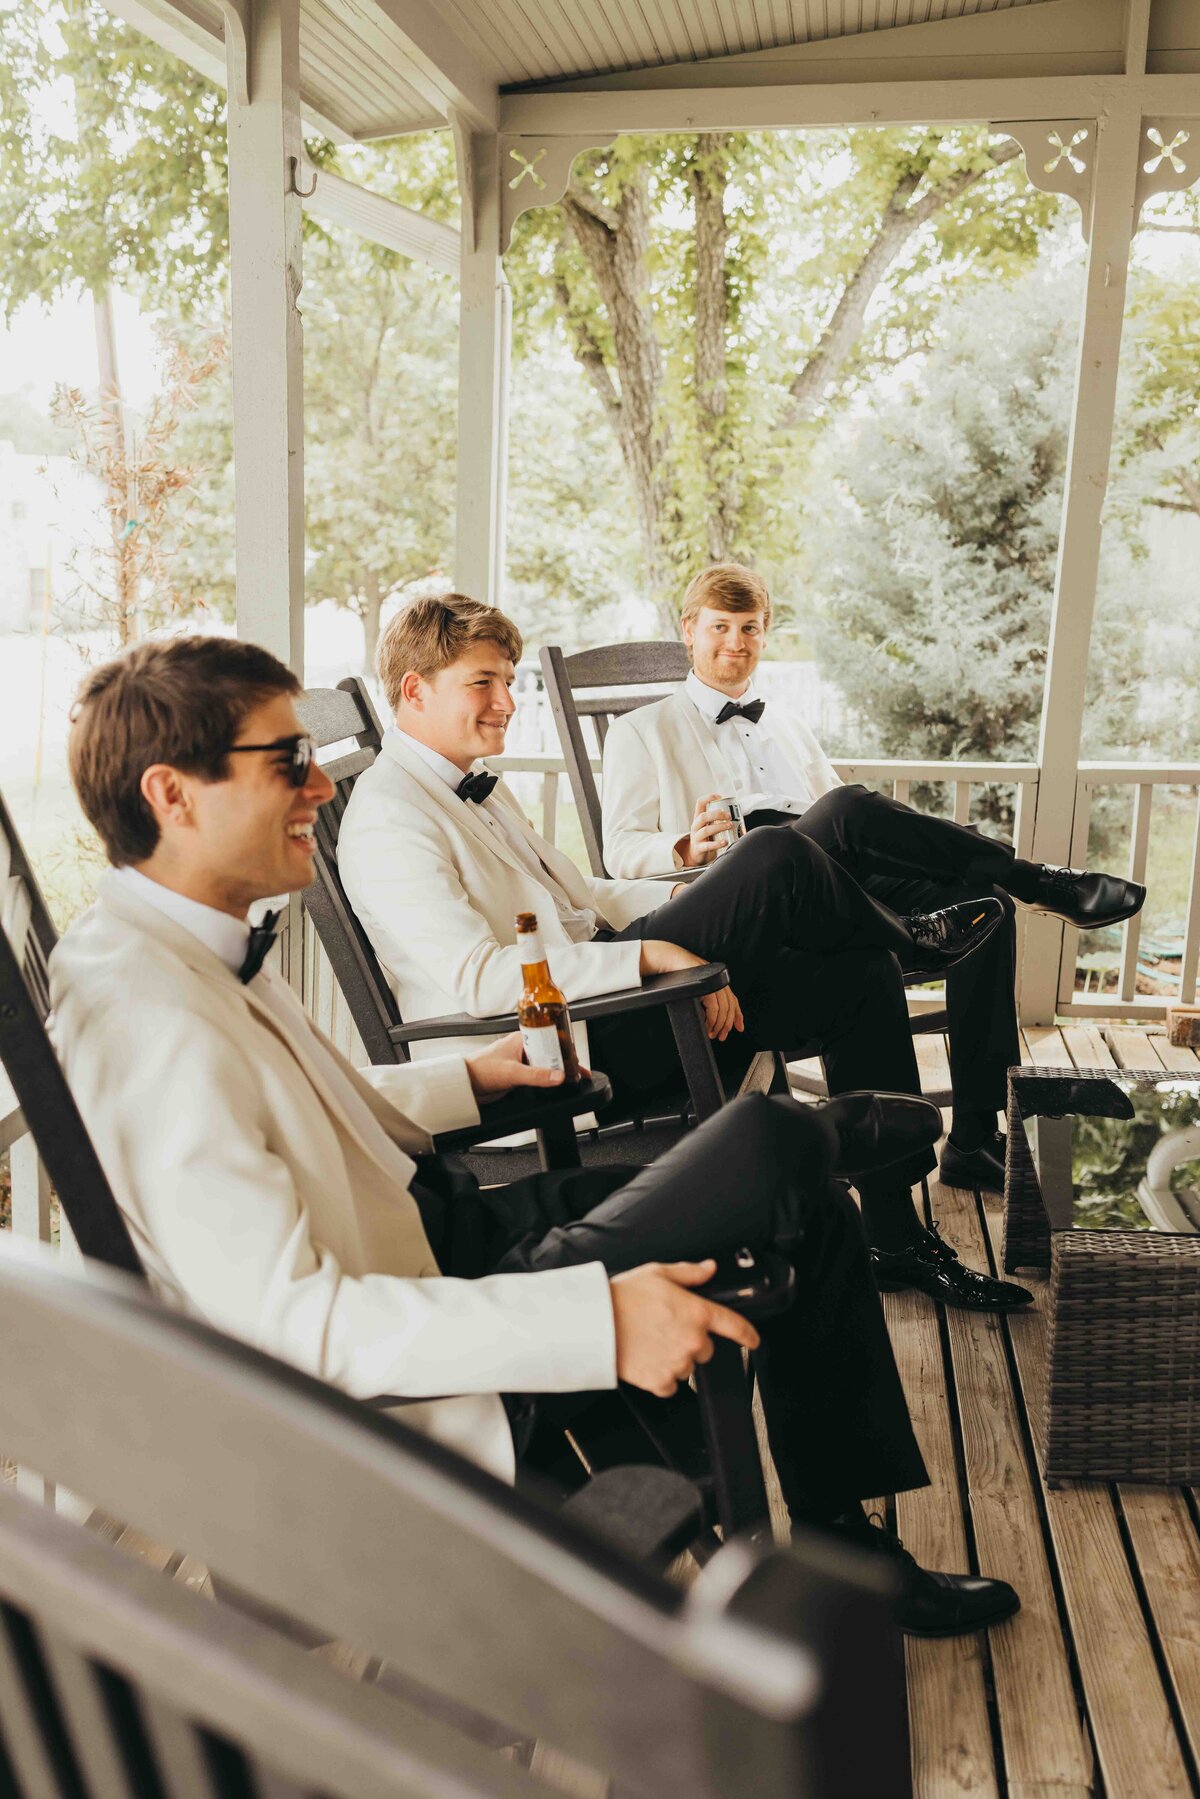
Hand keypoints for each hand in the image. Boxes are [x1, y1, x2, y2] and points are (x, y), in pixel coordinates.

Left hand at [465, 1032, 588, 1102]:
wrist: (465, 1085)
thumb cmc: (480, 1069)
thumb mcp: (512, 1072)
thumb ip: (536, 1075)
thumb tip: (558, 1077)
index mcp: (521, 1039)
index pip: (550, 1041)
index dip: (565, 1050)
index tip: (576, 1061)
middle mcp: (522, 1049)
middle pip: (550, 1054)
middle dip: (564, 1063)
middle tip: (578, 1073)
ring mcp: (520, 1063)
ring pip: (544, 1066)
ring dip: (555, 1073)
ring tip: (571, 1080)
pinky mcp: (517, 1076)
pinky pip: (537, 1077)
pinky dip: (546, 1081)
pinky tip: (553, 1087)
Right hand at [610, 1261, 759, 1397]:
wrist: (596, 1324)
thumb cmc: (623, 1297)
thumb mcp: (658, 1273)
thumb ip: (689, 1273)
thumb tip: (709, 1269)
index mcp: (697, 1312)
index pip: (735, 1326)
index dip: (748, 1334)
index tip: (753, 1340)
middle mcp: (693, 1340)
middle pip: (705, 1349)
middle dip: (691, 1341)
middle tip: (666, 1330)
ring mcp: (678, 1363)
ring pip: (688, 1367)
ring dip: (676, 1359)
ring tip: (651, 1343)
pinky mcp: (661, 1382)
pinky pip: (671, 1385)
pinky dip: (662, 1377)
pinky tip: (647, 1360)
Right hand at [637, 940, 744, 1041]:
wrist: (669, 961)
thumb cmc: (678, 975)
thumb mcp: (695, 988)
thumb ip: (705, 998)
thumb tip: (710, 1018)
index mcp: (718, 980)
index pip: (734, 1000)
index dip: (738, 1016)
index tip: (739, 1028)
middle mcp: (719, 980)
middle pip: (730, 1007)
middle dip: (727, 1025)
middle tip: (721, 1036)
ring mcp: (714, 981)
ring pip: (724, 1009)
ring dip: (718, 1025)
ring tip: (712, 1033)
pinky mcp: (707, 985)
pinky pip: (714, 1007)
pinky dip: (712, 1020)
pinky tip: (707, 1026)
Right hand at [676, 793, 732, 867]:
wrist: (695, 855)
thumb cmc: (707, 837)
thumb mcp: (709, 826)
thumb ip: (719, 820)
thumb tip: (739, 816)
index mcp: (698, 818)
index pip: (700, 803)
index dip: (709, 798)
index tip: (720, 797)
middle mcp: (696, 826)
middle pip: (703, 816)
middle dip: (717, 814)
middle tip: (729, 815)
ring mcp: (696, 837)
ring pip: (706, 830)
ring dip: (719, 827)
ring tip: (730, 825)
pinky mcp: (699, 848)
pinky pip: (707, 845)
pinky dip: (717, 843)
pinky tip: (725, 842)